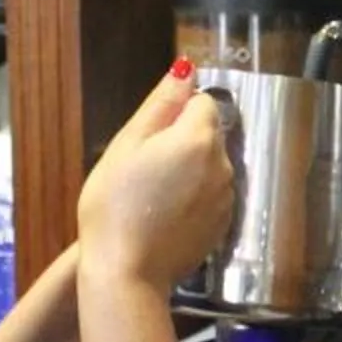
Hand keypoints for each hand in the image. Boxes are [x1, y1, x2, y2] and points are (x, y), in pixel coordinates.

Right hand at [78, 67, 236, 291]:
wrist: (127, 271)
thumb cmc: (115, 205)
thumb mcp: (127, 145)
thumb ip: (161, 104)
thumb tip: (186, 70)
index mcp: (198, 138)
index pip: (201, 103)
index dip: (174, 115)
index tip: (147, 139)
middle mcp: (222, 165)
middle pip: (208, 135)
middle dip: (182, 142)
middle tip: (144, 169)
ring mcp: (226, 198)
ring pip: (211, 166)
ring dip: (190, 171)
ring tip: (153, 196)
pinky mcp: (223, 226)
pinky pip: (211, 196)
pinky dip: (194, 198)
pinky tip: (166, 215)